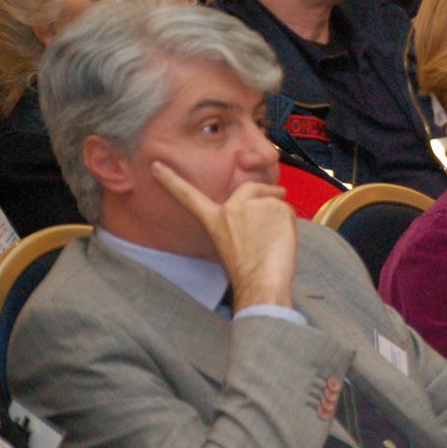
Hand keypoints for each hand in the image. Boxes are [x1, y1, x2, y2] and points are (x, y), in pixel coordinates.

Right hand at [153, 162, 296, 308]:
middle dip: (265, 188)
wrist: (261, 281)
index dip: (171, 180)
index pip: (188, 196)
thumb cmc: (246, 273)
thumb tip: (256, 218)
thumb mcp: (227, 246)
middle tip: (280, 191)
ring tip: (277, 243)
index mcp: (214, 219)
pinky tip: (283, 241)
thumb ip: (235, 225)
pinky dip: (290, 224)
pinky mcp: (276, 207)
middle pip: (250, 189)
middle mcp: (231, 207)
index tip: (156, 166)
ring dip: (281, 218)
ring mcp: (254, 204)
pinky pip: (288, 211)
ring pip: (275, 203)